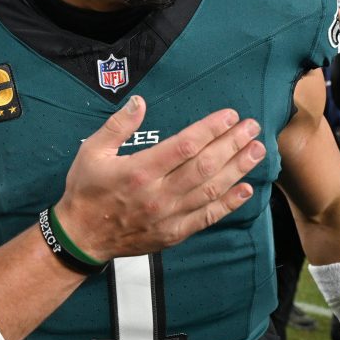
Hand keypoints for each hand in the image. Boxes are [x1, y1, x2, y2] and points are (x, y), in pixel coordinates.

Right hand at [54, 97, 264, 261]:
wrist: (82, 237)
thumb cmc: (86, 191)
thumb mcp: (92, 152)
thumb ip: (117, 126)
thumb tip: (139, 102)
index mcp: (139, 171)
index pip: (185, 145)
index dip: (211, 129)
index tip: (229, 116)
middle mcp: (158, 194)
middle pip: (205, 165)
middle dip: (232, 144)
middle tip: (253, 127)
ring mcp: (169, 216)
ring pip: (211, 190)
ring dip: (238, 169)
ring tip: (257, 151)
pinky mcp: (174, 233)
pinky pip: (207, 217)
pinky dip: (229, 203)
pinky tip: (246, 189)